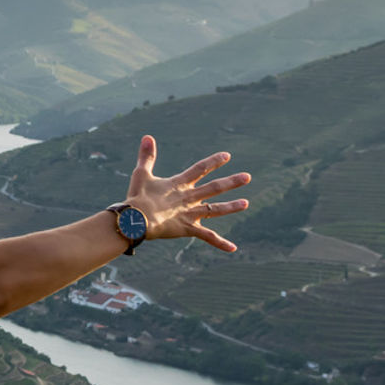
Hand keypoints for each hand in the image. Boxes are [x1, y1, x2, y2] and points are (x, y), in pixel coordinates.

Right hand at [122, 135, 249, 251]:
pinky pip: (207, 237)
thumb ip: (147, 156)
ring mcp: (190, 213)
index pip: (200, 169)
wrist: (137, 218)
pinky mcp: (188, 228)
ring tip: (246, 203)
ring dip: (231, 207)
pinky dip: (219, 243)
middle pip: (214, 187)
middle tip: (247, 177)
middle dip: (232, 182)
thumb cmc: (137, 196)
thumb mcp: (142, 174)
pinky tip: (233, 248)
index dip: (214, 162)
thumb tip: (147, 137)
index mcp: (179, 184)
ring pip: (215, 210)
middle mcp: (189, 197)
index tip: (227, 156)